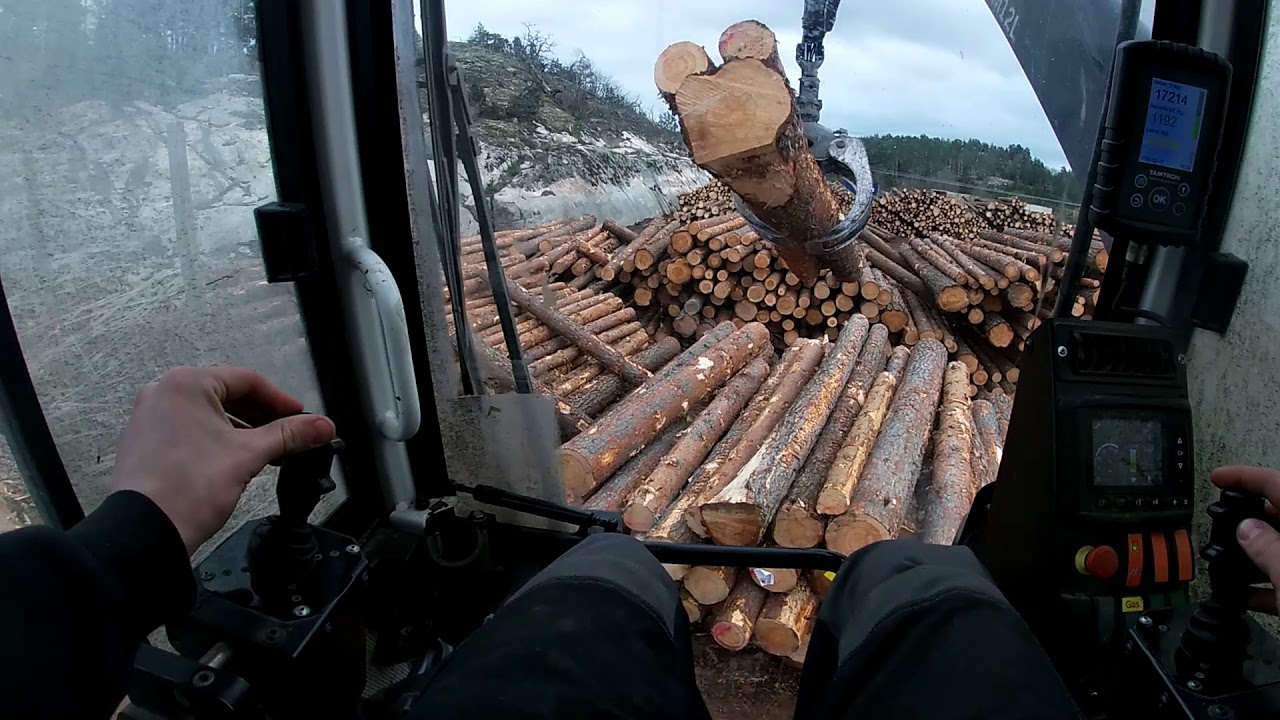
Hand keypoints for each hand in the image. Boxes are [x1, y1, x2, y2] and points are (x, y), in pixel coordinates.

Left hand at [113, 367, 335, 554]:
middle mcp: (163, 393)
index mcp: (186, 384)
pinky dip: (217, 439)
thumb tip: (320, 426)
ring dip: (242, 429)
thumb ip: (290, 435)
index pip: (248, 380)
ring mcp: (151, 417)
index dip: (281, 400)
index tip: (301, 418)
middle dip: (263, 416)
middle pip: (228, 395)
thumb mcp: (250, 454)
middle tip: (290, 435)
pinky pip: (191, 429)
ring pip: (210, 413)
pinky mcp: (146, 441)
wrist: (147, 530)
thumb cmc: (186, 489)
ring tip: (267, 451)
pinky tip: (236, 459)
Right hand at [1210, 465, 1279, 613]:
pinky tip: (1245, 595)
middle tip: (1223, 526)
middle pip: (1278, 516)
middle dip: (1248, 520)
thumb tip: (1246, 530)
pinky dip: (1264, 584)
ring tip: (1230, 563)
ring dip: (1254, 555)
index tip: (1218, 476)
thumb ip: (1265, 549)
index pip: (1276, 483)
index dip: (1244, 476)